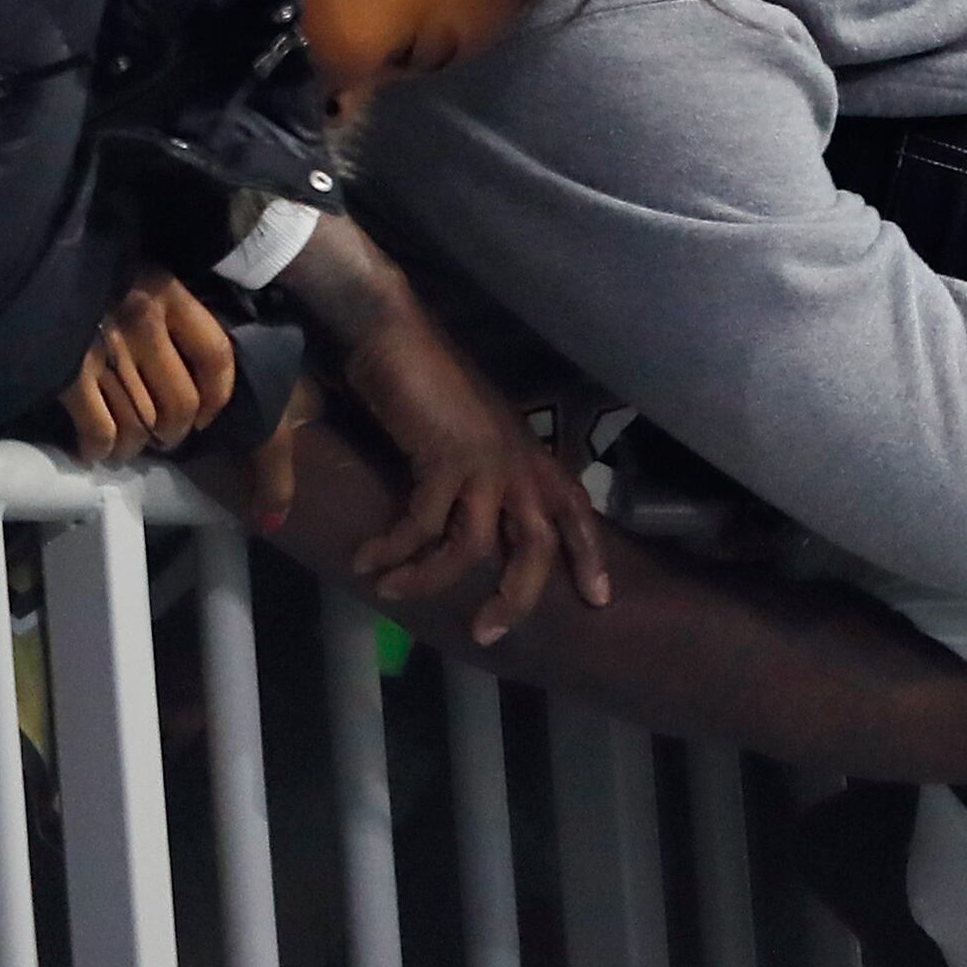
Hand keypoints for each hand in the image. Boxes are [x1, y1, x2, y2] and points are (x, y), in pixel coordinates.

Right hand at [65, 273, 236, 461]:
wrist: (26, 262)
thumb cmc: (91, 269)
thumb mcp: (140, 273)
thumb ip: (169, 311)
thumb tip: (192, 368)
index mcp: (167, 294)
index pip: (215, 355)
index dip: (218, 395)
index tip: (206, 416)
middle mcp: (142, 324)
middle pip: (180, 402)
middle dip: (175, 431)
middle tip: (164, 438)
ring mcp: (105, 351)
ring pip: (140, 425)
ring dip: (135, 447)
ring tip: (129, 449)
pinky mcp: (69, 374)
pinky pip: (101, 430)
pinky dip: (100, 449)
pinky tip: (95, 451)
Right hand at [335, 316, 613, 640]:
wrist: (394, 334)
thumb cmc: (429, 382)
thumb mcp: (466, 437)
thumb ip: (477, 477)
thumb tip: (465, 529)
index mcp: (529, 455)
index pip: (576, 509)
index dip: (590, 554)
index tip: (599, 598)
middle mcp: (517, 462)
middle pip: (537, 546)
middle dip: (516, 596)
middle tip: (487, 632)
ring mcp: (485, 460)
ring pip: (474, 547)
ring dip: (430, 578)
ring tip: (391, 591)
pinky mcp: (445, 458)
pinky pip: (422, 525)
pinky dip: (394, 549)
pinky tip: (367, 559)